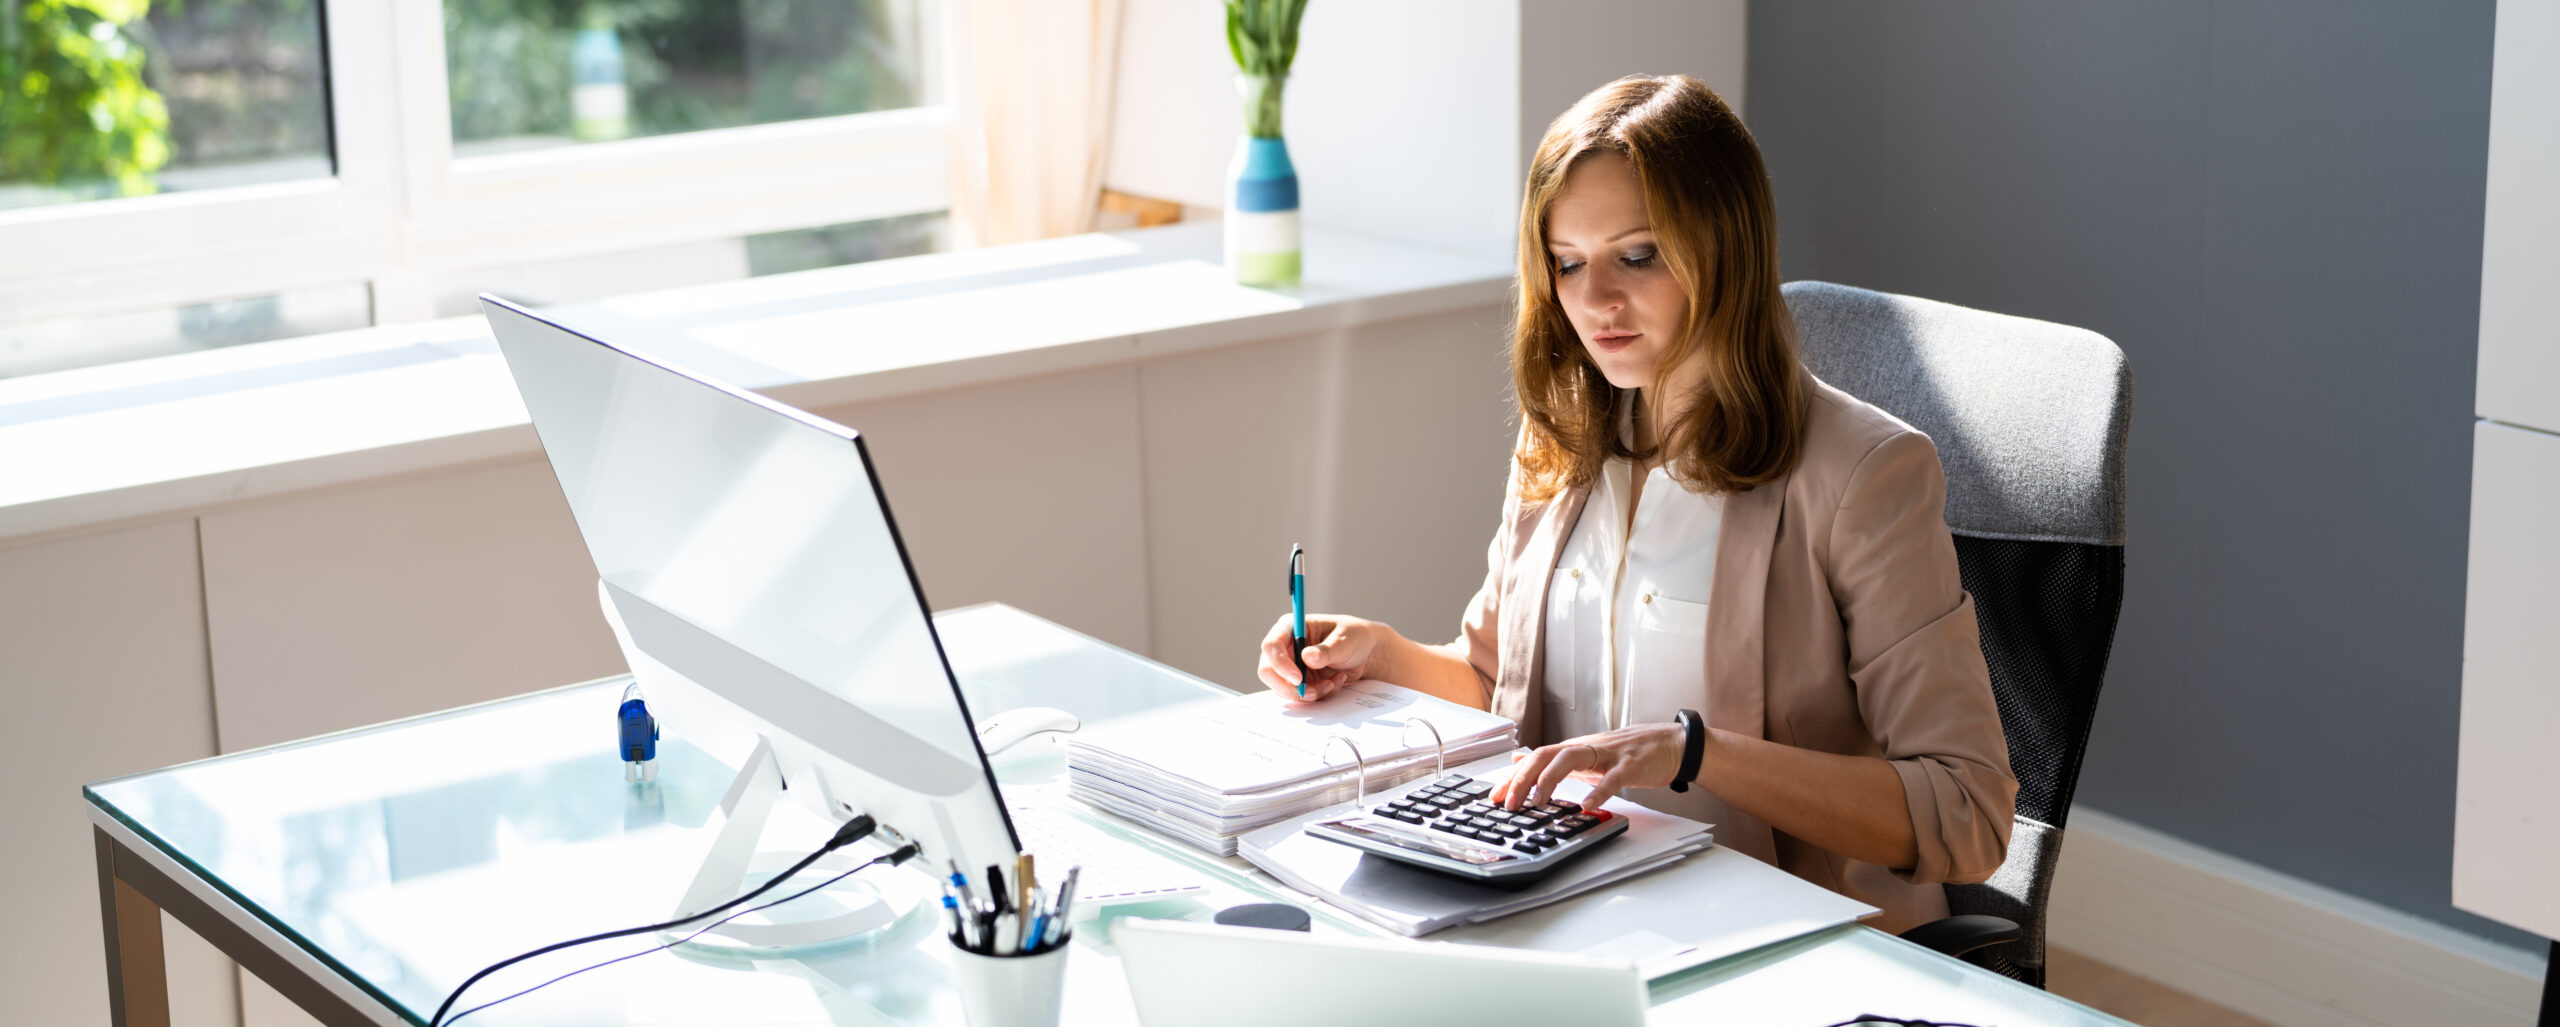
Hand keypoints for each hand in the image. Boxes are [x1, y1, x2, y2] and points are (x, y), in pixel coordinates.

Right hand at [1255, 614, 1385, 702]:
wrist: (1367, 654)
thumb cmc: (1355, 637)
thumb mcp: (1345, 639)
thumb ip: (1327, 650)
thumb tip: (1307, 657)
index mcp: (1291, 627)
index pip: (1271, 645)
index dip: (1280, 664)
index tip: (1298, 679)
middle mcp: (1286, 647)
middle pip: (1268, 671)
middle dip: (1289, 687)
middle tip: (1312, 694)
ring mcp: (1291, 666)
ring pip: (1284, 688)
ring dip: (1309, 692)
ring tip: (1333, 682)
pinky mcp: (1300, 682)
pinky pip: (1300, 696)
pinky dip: (1318, 695)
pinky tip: (1335, 682)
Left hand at [1493, 722, 1687, 810]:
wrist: (1672, 744)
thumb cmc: (1630, 753)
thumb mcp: (1586, 755)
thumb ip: (1554, 760)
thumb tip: (1520, 760)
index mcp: (1575, 749)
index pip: (1536, 758)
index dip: (1514, 776)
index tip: (1495, 797)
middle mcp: (1587, 748)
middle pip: (1546, 755)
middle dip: (1523, 778)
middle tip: (1509, 803)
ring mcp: (1608, 755)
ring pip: (1571, 758)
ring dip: (1550, 779)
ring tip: (1538, 801)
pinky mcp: (1631, 765)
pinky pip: (1613, 778)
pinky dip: (1599, 792)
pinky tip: (1588, 806)